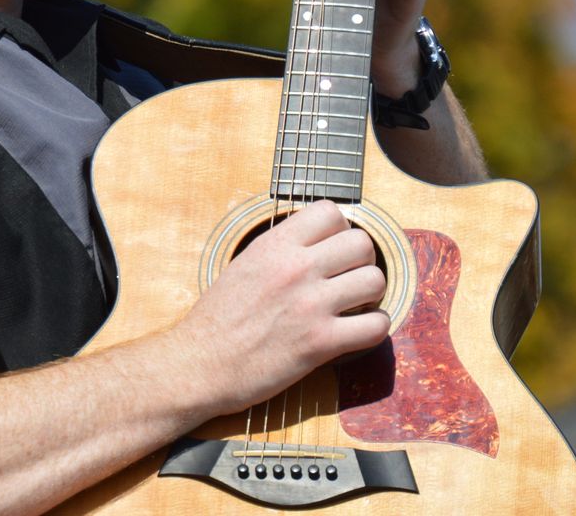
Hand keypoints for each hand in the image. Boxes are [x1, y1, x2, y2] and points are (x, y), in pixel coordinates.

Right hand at [174, 200, 388, 413]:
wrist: (199, 364)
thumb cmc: (216, 320)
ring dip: (371, 294)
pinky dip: (374, 328)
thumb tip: (313, 241)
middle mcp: (296, 268)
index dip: (339, 229)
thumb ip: (280, 250)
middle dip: (362, 260)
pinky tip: (358, 330)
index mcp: (274, 245)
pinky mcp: (320, 342)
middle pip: (361, 243)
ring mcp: (310, 304)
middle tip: (349, 277)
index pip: (330, 212)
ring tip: (355, 304)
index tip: (333, 248)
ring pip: (375, 280)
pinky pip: (375, 326)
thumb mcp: (244, 265)